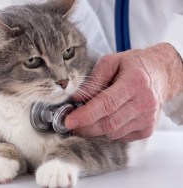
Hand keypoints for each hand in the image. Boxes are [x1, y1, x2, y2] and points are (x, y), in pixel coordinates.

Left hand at [66, 43, 182, 141]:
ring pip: (113, 133)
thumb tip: (75, 98)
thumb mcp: (111, 62)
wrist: (160, 74)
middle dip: (85, 127)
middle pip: (109, 123)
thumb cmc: (133, 66)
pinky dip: (107, 132)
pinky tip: (104, 120)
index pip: (107, 104)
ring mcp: (147, 119)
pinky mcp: (146, 129)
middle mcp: (144, 103)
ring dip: (94, 130)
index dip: (86, 115)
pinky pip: (120, 137)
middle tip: (70, 124)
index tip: (69, 121)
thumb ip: (93, 81)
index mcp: (135, 82)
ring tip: (85, 120)